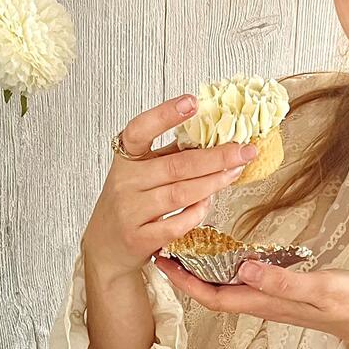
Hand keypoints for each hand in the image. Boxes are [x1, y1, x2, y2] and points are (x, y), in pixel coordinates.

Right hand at [81, 94, 258, 283]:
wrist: (104, 247)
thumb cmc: (130, 203)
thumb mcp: (140, 173)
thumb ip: (169, 155)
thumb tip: (213, 134)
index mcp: (126, 159)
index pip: (139, 130)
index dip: (164, 114)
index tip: (192, 101)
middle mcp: (125, 182)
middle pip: (176, 165)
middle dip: (216, 157)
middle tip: (244, 150)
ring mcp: (131, 212)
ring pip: (181, 193)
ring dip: (214, 182)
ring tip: (236, 171)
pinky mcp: (140, 238)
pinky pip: (178, 223)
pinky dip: (199, 211)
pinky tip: (210, 201)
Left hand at [153, 256, 348, 346]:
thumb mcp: (318, 287)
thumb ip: (281, 281)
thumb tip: (244, 267)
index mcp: (264, 302)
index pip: (212, 295)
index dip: (185, 281)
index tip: (165, 262)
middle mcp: (261, 300)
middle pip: (212, 291)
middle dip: (186, 274)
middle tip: (166, 248)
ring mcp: (270, 296)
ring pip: (226, 284)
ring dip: (203, 268)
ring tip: (186, 246)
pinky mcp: (280, 288)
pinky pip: (244, 277)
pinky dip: (228, 264)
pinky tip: (226, 250)